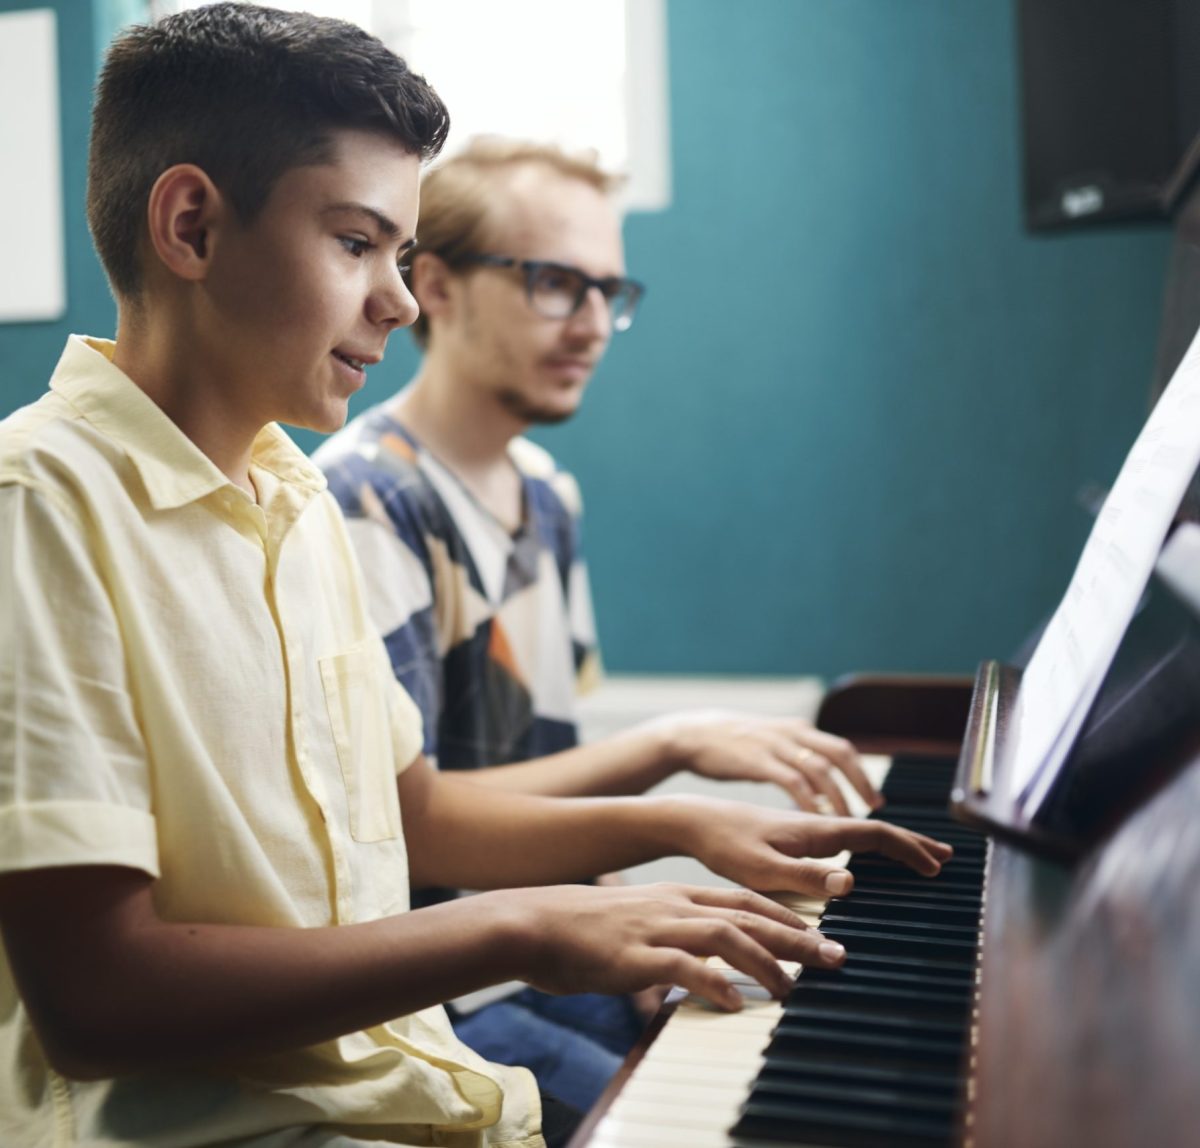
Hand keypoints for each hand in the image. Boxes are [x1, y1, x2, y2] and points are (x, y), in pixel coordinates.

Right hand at [502, 882, 846, 1010]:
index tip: (819, 933)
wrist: (535, 922)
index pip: (745, 900)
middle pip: (749, 915)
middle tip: (834, 957)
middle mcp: (675, 905)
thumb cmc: (584, 929)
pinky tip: (733, 1002)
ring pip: (726, 935)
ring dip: (766, 961)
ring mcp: (657, 927)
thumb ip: (674, 937)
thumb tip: (705, 966)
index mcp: (677, 895)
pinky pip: (683, 966)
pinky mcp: (636, 955)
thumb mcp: (639, 922)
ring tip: (791, 988)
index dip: (786, 916)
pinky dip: (713, 983)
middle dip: (797, 936)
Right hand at [647, 710, 879, 815]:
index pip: (842, 749)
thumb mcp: (771, 743)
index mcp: (798, 730)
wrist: (691, 734)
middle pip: (839, 754)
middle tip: (874, 810)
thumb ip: (796, 758)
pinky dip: (808, 799)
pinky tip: (814, 818)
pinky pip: (791, 780)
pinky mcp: (757, 760)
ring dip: (837, 796)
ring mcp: (775, 745)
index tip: (876, 801)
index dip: (862, 774)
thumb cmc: (733, 745)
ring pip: (819, 769)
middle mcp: (792, 734)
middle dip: (860, 782)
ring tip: (848, 821)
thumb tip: (822, 786)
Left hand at [668, 796, 952, 897]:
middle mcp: (816, 825)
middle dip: (912, 843)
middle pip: (874, 830)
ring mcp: (805, 828)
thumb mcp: (763, 869)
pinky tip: (862, 858)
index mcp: (816, 831)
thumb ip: (806, 877)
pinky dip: (866, 845)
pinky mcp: (792, 834)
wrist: (694, 820)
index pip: (874, 835)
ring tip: (917, 855)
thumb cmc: (724, 846)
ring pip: (859, 832)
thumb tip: (851, 882)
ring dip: (893, 843)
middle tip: (946, 857)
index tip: (935, 867)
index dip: (908, 850)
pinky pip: (842, 837)